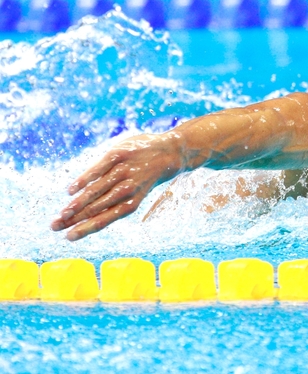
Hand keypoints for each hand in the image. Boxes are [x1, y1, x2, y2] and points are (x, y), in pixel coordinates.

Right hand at [51, 134, 182, 240]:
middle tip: (54, 227)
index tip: (69, 237)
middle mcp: (127, 189)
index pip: (105, 219)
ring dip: (76, 204)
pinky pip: (98, 169)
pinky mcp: (118, 155)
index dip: (86, 229)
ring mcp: (123, 172)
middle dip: (74, 220)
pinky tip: (70, 190)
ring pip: (95, 191)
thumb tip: (88, 214)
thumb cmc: (146, 175)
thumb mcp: (136, 192)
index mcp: (131, 202)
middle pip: (96, 208)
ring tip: (61, 214)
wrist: (170, 152)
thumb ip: (115, 201)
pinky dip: (84, 180)